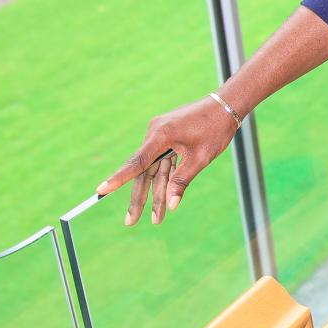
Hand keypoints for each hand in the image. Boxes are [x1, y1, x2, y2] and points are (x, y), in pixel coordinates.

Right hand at [96, 97, 239, 225]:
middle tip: (130, 222)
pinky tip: (163, 201)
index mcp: (161, 135)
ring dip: (156, 193)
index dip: (118, 179)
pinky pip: (163, 163)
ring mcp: (161, 135)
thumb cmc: (215, 129)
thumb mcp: (200, 159)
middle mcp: (156, 133)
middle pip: (143, 172)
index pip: (137, 163)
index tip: (101, 190)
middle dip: (140, 198)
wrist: (226, 105)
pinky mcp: (168, 137)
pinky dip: (165, 180)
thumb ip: (182, 181)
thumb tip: (170, 205)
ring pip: (154, 171)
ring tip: (156, 219)